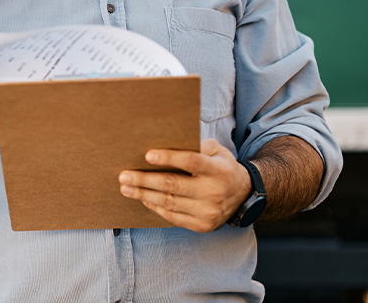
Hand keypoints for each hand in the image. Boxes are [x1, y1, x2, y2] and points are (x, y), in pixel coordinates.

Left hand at [118, 138, 250, 232]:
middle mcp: (214, 192)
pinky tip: (143, 199)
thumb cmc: (222, 168)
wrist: (243, 196)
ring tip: (126, 188)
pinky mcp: (202, 226)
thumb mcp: (217, 152)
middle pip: (173, 185)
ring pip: (169, 202)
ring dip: (144, 195)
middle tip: (124, 175)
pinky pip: (173, 217)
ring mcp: (208, 212)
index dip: (169, 158)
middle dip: (145, 180)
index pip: (191, 161)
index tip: (147, 155)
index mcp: (219, 170)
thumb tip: (165, 141)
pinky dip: (155, 207)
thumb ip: (197, 146)